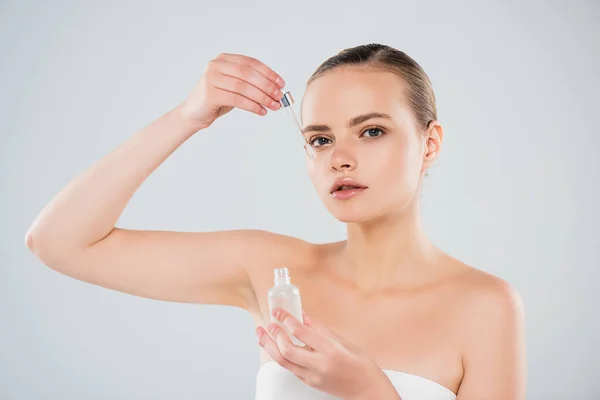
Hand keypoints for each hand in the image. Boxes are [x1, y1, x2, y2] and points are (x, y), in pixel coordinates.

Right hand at [176, 53, 285, 131]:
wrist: (194, 113)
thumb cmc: (216, 99)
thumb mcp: (234, 86)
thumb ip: (251, 83)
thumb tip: (276, 89)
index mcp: (224, 59)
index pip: (250, 63)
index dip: (268, 72)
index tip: (281, 83)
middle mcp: (216, 65)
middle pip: (248, 73)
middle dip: (267, 85)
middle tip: (279, 96)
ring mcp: (211, 78)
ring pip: (243, 87)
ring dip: (262, 97)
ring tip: (273, 106)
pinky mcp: (210, 94)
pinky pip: (236, 99)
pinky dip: (252, 106)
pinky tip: (261, 111)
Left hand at [256, 308, 400, 399]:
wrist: (366, 389)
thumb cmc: (360, 364)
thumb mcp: (343, 341)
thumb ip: (320, 329)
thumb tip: (303, 315)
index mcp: (330, 351)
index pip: (302, 333)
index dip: (287, 320)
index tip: (279, 311)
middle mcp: (319, 365)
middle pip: (287, 351)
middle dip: (274, 335)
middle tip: (268, 323)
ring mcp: (312, 377)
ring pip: (283, 362)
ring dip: (269, 346)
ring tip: (261, 334)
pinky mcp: (309, 383)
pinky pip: (290, 368)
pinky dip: (280, 355)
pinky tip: (275, 346)